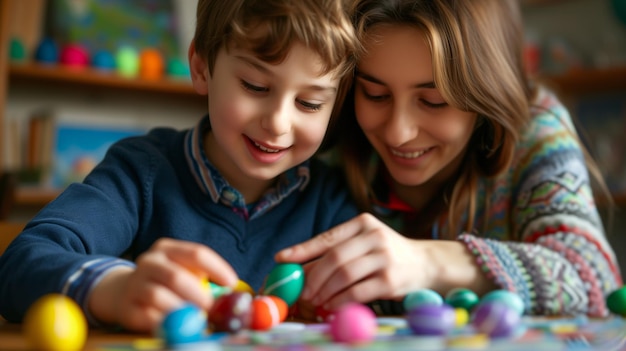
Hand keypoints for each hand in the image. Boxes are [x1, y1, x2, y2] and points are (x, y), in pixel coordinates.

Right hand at [88, 238, 237, 331]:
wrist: (123, 291)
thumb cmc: (165, 281)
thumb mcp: (183, 271)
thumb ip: (203, 278)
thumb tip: (232, 295)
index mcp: (167, 248)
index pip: (197, 253)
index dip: (217, 268)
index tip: (231, 284)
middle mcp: (149, 262)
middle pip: (176, 276)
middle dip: (198, 295)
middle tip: (211, 309)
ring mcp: (135, 283)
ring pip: (159, 296)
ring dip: (181, 310)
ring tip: (195, 319)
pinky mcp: (127, 307)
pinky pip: (147, 316)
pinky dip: (165, 323)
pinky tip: (175, 326)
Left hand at [275, 213, 432, 311]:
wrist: (426, 264)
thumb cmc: (386, 254)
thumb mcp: (364, 243)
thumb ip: (336, 251)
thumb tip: (297, 267)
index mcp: (363, 223)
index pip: (327, 237)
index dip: (302, 250)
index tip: (281, 259)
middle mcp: (374, 236)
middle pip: (333, 258)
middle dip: (312, 277)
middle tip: (301, 292)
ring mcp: (384, 257)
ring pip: (343, 276)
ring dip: (324, 291)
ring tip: (314, 300)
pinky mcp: (391, 279)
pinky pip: (357, 292)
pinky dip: (339, 301)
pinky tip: (331, 306)